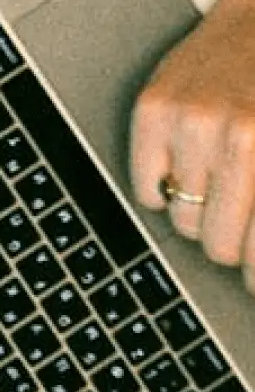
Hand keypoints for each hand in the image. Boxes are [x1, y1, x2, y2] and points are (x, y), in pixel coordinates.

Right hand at [131, 0, 254, 283]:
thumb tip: (253, 263)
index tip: (252, 282)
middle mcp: (235, 139)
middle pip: (220, 243)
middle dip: (233, 247)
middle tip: (239, 236)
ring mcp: (189, 123)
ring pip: (183, 219)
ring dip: (201, 216)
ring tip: (217, 195)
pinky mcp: (152, 109)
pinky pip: (146, 187)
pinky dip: (163, 192)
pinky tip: (185, 176)